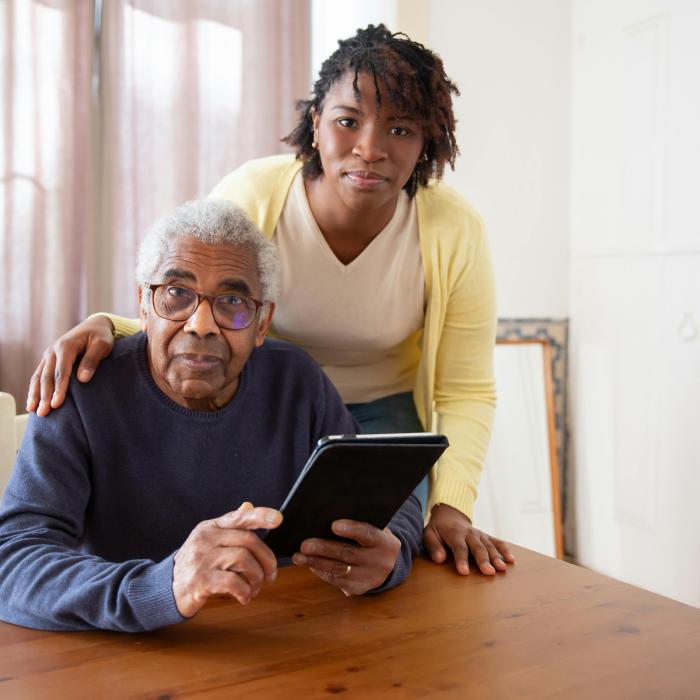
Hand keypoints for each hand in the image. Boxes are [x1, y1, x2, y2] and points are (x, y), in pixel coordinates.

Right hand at [27, 315, 114, 415]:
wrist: (93, 326)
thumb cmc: (100, 336)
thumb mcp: (102, 345)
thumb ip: (92, 360)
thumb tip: (83, 380)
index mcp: (66, 346)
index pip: (61, 371)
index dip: (59, 389)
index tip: (56, 404)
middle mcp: (53, 350)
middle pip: (47, 376)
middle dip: (44, 396)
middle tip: (44, 413)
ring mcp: (48, 355)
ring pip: (39, 376)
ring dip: (36, 394)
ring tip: (33, 411)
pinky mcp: (48, 360)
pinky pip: (38, 375)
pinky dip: (34, 389)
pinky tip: (32, 402)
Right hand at [172, 502, 281, 617]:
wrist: (167, 588)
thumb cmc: (196, 563)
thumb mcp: (209, 541)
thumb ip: (230, 527)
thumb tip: (249, 506)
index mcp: (210, 527)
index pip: (239, 517)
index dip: (261, 516)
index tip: (278, 518)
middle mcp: (205, 539)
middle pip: (248, 541)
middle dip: (266, 559)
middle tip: (270, 575)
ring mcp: (201, 559)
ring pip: (243, 560)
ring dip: (257, 577)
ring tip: (255, 587)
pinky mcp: (200, 581)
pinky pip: (233, 582)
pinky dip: (245, 591)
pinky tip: (245, 597)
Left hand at [292, 520, 400, 595]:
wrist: (388, 562)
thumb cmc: (373, 538)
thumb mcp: (375, 528)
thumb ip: (358, 524)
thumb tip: (327, 519)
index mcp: (386, 543)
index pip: (368, 534)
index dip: (352, 529)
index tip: (333, 525)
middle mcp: (380, 562)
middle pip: (349, 554)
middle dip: (324, 549)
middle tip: (305, 544)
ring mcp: (369, 578)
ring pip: (339, 570)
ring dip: (316, 562)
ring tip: (299, 556)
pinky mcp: (358, 589)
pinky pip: (336, 580)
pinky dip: (320, 571)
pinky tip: (309, 564)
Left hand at [424, 503, 513, 575]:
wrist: (449, 515)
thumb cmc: (438, 529)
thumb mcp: (429, 534)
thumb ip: (433, 546)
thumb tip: (439, 559)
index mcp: (454, 533)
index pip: (458, 547)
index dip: (461, 559)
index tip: (464, 572)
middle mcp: (469, 533)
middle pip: (477, 547)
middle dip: (483, 560)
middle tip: (489, 572)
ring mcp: (479, 534)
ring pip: (489, 545)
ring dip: (496, 557)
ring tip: (502, 569)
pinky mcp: (486, 536)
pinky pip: (497, 542)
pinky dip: (504, 549)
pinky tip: (511, 560)